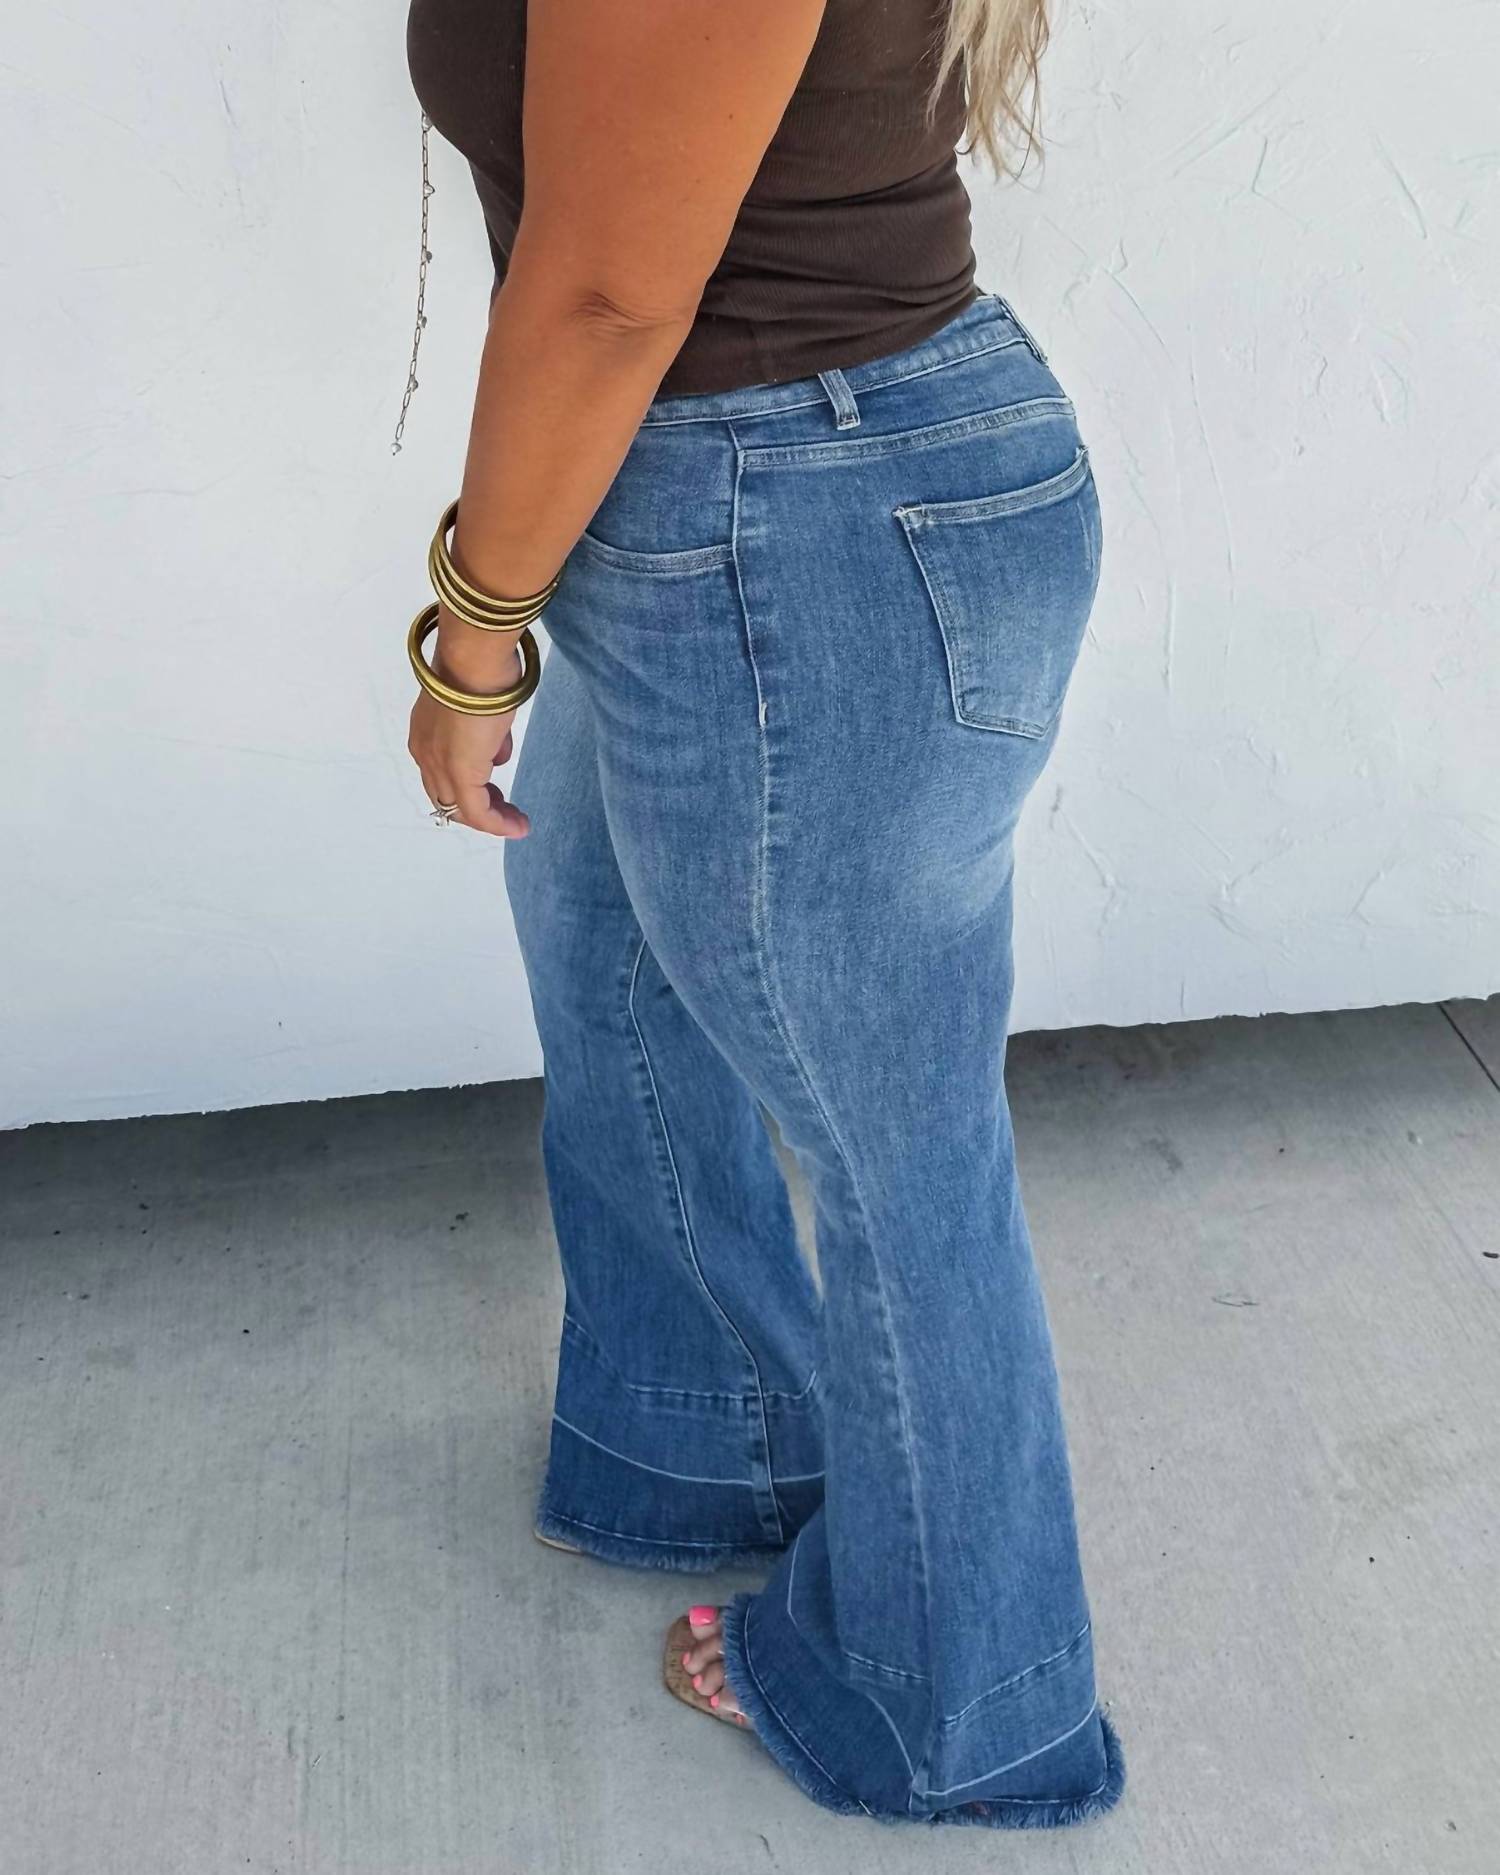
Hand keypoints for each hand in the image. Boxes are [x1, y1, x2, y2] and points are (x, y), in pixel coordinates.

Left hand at [407, 610, 532, 838]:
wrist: (475, 659)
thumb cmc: (481, 669)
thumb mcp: (484, 707)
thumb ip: (487, 734)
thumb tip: (498, 754)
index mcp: (426, 734)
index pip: (441, 773)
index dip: (468, 786)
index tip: (496, 791)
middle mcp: (425, 753)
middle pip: (447, 797)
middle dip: (478, 807)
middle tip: (506, 809)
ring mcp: (440, 765)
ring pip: (460, 809)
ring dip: (490, 818)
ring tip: (516, 821)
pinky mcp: (460, 774)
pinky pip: (479, 813)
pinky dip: (498, 824)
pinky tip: (518, 826)